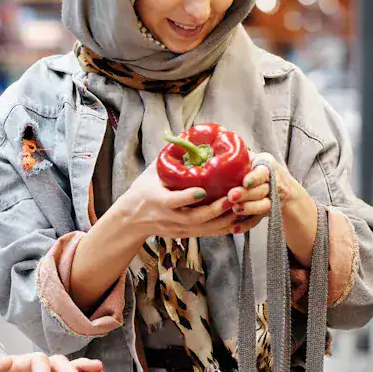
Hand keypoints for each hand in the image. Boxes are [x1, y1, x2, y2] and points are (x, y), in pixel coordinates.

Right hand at [115, 162, 239, 240]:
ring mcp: (178, 229)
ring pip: (203, 229)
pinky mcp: (185, 234)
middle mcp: (168, 217)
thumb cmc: (143, 190)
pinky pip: (207, 234)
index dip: (187, 197)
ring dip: (223, 220)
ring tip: (240, 207)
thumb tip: (189, 137)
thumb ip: (169, 158)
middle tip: (231, 198)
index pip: (172, 201)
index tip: (202, 190)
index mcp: (157, 200)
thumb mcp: (151, 172)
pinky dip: (223, 228)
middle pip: (193, 218)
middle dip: (214, 210)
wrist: (132, 218)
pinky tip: (237, 220)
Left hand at [227, 153, 307, 232]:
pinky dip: (246, 225)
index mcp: (266, 166)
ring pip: (263, 205)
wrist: (281, 188)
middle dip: (246, 194)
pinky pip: (258, 220)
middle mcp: (271, 181)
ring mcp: (271, 198)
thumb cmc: (256, 169)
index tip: (245, 182)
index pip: (263, 171)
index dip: (254, 177)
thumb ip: (238, 155)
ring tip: (234, 210)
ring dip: (249, 208)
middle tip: (231, 197)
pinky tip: (234, 229)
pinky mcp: (267, 212)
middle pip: (261, 189)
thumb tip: (216, 140)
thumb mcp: (251, 158)